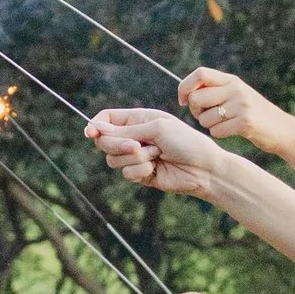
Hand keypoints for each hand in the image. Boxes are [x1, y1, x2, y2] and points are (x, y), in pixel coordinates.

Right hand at [85, 107, 224, 196]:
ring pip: (113, 160)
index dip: (95, 125)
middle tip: (137, 146)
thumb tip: (97, 130)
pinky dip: (140, 171)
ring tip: (156, 155)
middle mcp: (133, 137)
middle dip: (118, 145)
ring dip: (135, 158)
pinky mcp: (140, 174)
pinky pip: (126, 173)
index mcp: (137, 119)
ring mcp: (136, 157)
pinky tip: (156, 168)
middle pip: (104, 142)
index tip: (91, 133)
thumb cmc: (185, 142)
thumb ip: (125, 131)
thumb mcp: (156, 128)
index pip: (106, 119)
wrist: (203, 168)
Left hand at [176, 65, 294, 157]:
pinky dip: (219, 134)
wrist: (283, 130)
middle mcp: (236, 89)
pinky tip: (232, 131)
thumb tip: (186, 92)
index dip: (185, 87)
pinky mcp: (245, 123)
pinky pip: (216, 131)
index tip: (182, 100)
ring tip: (225, 124)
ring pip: (204, 118)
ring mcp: (241, 105)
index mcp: (232, 80)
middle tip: (206, 116)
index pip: (199, 74)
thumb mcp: (237, 95)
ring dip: (209, 125)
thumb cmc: (254, 114)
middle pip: (196, 98)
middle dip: (195, 111)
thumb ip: (216, 90)